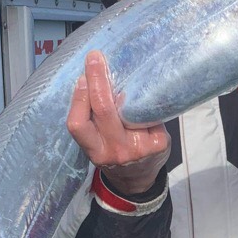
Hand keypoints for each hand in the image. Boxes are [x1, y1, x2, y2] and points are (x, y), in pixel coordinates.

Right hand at [66, 51, 170, 195]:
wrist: (137, 179)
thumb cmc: (113, 152)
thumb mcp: (97, 144)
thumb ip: (95, 119)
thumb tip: (95, 79)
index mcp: (95, 150)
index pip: (78, 124)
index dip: (79, 99)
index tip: (81, 77)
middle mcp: (115, 150)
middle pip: (104, 110)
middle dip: (97, 79)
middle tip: (95, 58)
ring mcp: (139, 148)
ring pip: (129, 108)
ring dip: (123, 87)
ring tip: (119, 71)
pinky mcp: (159, 143)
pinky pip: (149, 113)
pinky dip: (144, 102)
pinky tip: (144, 97)